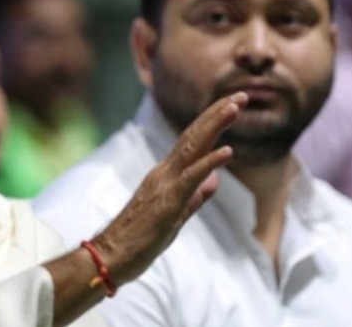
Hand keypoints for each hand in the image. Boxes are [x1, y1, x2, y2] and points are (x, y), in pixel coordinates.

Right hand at [91, 92, 245, 283]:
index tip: (232, 105)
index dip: (213, 122)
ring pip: (192, 148)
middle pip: (194, 136)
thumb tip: (215, 180)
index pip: (193, 142)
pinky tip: (228, 152)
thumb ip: (196, 196)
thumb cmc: (140, 240)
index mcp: (167, 175)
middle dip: (217, 114)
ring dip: (214, 126)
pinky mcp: (167, 201)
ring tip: (234, 107)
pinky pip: (190, 178)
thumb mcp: (176, 215)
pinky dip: (209, 162)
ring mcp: (165, 184)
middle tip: (240, 96)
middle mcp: (164, 172)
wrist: (112, 255)